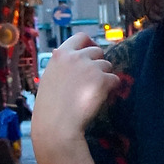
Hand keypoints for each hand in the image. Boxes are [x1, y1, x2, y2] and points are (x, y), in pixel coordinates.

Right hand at [30, 34, 119, 163]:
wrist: (56, 126)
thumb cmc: (49, 109)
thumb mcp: (49, 79)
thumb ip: (61, 67)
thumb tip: (69, 60)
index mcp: (60, 55)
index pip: (80, 37)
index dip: (90, 43)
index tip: (93, 53)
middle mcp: (76, 57)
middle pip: (97, 51)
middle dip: (98, 63)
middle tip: (95, 80)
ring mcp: (90, 67)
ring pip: (107, 65)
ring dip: (104, 77)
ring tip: (94, 93)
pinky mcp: (102, 80)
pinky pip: (115, 79)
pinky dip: (111, 88)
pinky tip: (101, 99)